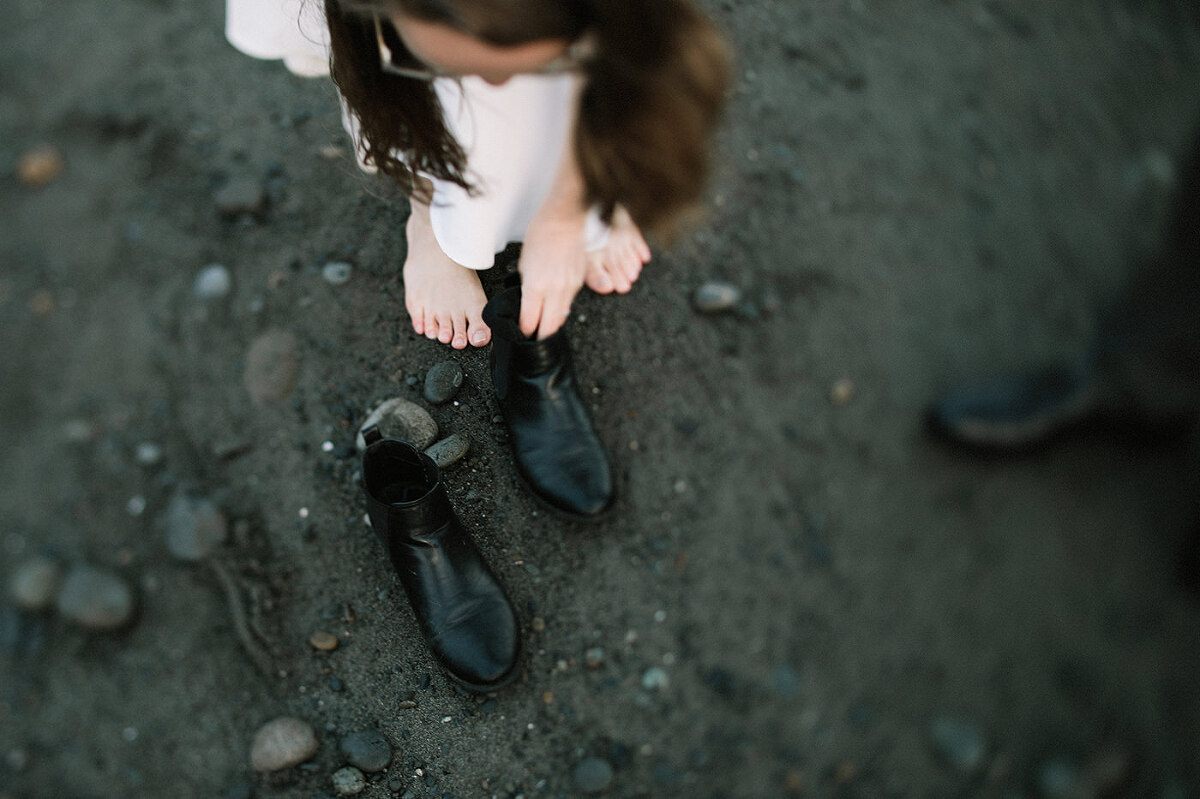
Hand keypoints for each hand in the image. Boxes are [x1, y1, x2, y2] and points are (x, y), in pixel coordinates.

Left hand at [518, 214, 587, 338]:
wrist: (563, 221)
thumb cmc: (541, 235)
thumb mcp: (524, 263)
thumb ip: (526, 286)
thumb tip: (526, 300)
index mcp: (536, 287)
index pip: (530, 320)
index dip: (525, 331)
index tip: (521, 334)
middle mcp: (554, 291)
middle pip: (548, 327)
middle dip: (540, 335)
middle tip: (533, 339)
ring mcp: (569, 288)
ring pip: (561, 318)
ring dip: (551, 326)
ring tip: (543, 329)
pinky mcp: (579, 283)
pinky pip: (569, 304)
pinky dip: (561, 310)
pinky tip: (555, 310)